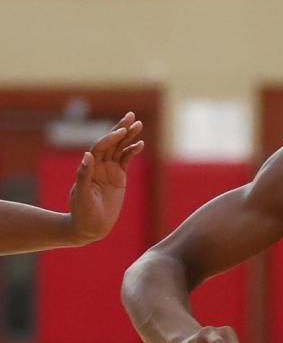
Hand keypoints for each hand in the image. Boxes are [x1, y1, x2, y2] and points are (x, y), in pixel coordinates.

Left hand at [68, 112, 143, 242]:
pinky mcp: (118, 177)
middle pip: (111, 143)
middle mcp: (99, 165)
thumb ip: (84, 175)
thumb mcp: (82, 195)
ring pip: (120, 148)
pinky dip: (132, 151)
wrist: (89, 227)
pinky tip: (140, 144)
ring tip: (138, 124)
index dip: (110, 138)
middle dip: (120, 129)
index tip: (120, 132)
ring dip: (129, 137)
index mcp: (89, 167)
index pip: (100, 147)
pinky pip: (126, 160)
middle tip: (131, 116)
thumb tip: (87, 155)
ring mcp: (109, 170)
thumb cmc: (82, 212)